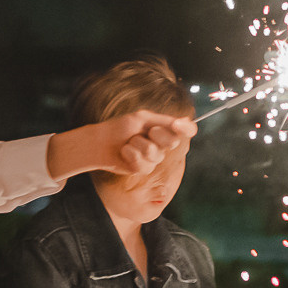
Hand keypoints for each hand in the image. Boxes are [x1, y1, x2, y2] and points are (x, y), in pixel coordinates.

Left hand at [46, 109, 196, 181]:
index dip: (187, 128)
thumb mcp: (142, 119)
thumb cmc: (120, 128)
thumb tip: (185, 120)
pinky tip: (124, 153)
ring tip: (128, 143)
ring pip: (156, 153)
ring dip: (138, 145)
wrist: (100, 143)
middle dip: (157, 134)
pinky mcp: (144, 169)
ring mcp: (154, 157)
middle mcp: (162, 144)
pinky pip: (144, 164)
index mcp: (163, 129)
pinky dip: (131, 156)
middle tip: (145, 131)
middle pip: (173, 141)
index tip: (179, 124)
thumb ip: (164, 121)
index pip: (186, 130)